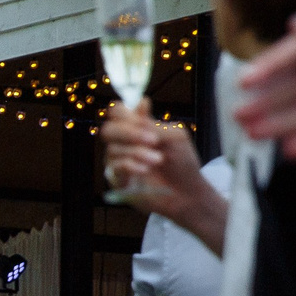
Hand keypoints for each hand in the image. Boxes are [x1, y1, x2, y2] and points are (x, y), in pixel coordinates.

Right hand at [101, 105, 223, 248]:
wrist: (187, 193)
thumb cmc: (183, 163)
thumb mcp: (174, 137)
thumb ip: (153, 123)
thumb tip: (141, 102)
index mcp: (136, 128)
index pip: (117, 112)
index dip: (125, 113)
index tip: (144, 116)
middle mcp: (124, 143)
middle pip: (108, 129)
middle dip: (129, 133)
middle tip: (153, 140)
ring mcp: (119, 161)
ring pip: (113, 149)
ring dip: (138, 152)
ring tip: (159, 160)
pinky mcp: (118, 180)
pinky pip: (114, 167)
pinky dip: (131, 165)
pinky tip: (146, 169)